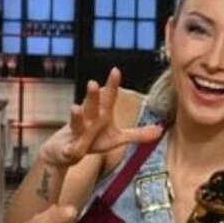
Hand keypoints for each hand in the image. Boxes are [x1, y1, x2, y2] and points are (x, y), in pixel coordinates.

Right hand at [39, 68, 161, 167]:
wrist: (63, 152)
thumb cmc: (92, 140)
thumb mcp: (117, 138)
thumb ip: (137, 134)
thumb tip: (160, 130)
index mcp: (101, 115)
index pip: (108, 98)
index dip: (112, 85)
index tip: (115, 70)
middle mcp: (88, 120)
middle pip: (91, 106)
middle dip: (92, 96)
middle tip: (94, 83)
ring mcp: (77, 134)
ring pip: (77, 124)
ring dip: (76, 116)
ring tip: (75, 108)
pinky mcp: (69, 149)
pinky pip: (71, 149)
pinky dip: (70, 149)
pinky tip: (71, 149)